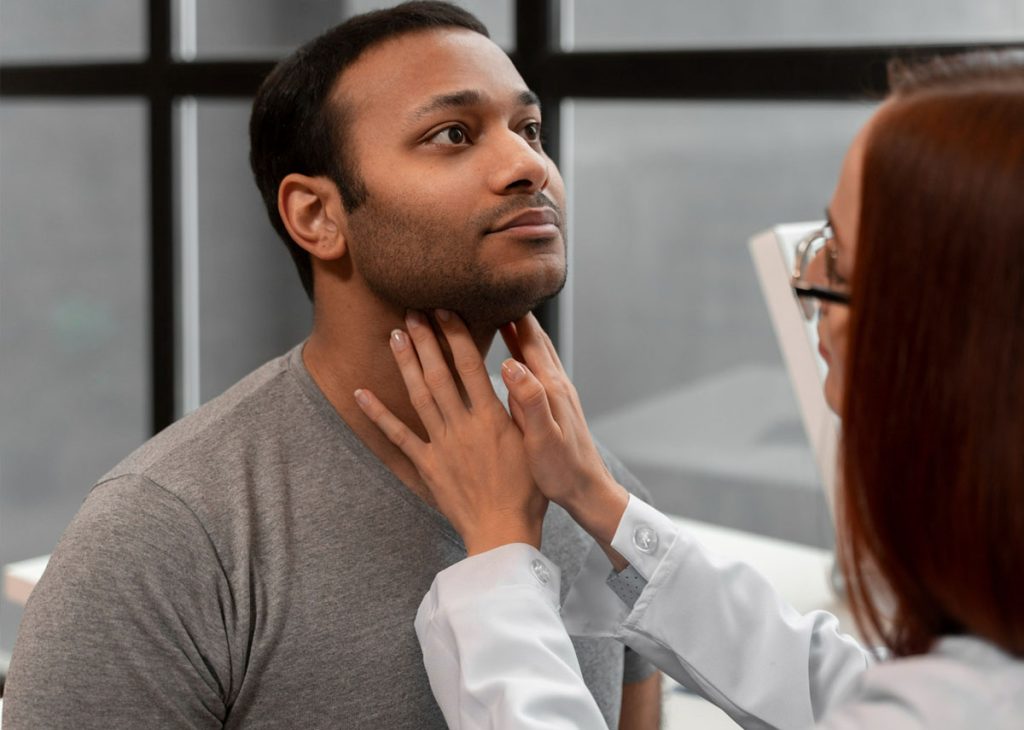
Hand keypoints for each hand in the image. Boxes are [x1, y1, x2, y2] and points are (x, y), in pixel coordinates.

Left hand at [355, 310, 546, 555]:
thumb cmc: (528, 489)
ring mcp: (441, 445)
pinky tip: (360, 393)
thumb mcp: (536, 442)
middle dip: (425, 340)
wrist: (503, 531)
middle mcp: (462, 425)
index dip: (456, 334)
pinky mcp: (427, 466)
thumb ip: (524, 405)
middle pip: (439, 374)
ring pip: (419, 395)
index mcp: (491, 417)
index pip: (470, 365)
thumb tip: (516, 369)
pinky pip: (398, 436)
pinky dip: (378, 414)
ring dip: (406, 363)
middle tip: (412, 311)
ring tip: (395, 335)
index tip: (445, 309)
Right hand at [499, 314, 628, 544]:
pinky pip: (536, 370)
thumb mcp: (542, 438)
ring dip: (519, 333)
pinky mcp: (555, 406)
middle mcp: (556, 384)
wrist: (587, 490)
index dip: (510, 315)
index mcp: (551, 388)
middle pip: (535, 339)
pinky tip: (511, 360)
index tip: (487, 294)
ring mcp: (557, 394)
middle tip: (489, 296)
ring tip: (498, 316)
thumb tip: (510, 363)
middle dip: (513, 317)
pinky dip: (523, 355)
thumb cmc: (562, 470)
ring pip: (537, 352)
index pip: (530, 340)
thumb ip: (529, 400)